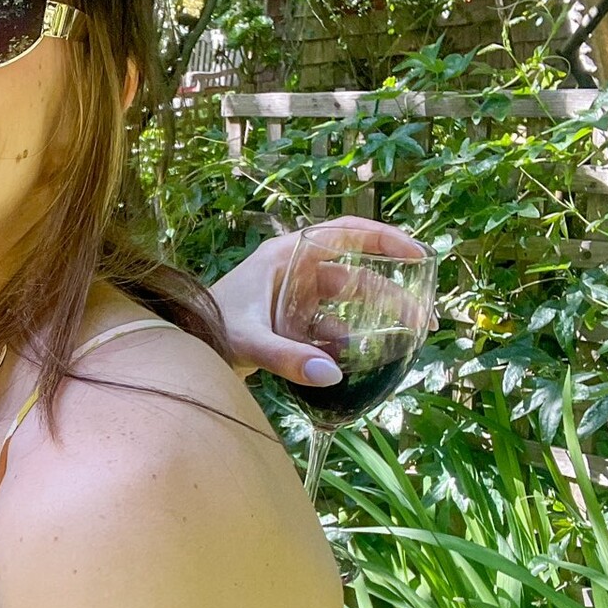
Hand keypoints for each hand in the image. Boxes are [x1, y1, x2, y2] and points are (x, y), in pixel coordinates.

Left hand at [209, 218, 428, 385]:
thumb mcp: (249, 340)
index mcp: (287, 256)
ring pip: (347, 304)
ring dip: (375, 321)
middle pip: (355, 274)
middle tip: (422, 318)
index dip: (384, 239)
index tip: (419, 254)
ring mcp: (294, 298)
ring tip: (406, 339)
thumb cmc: (209, 330)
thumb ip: (288, 358)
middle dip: (392, 294)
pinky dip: (346, 343)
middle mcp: (295, 271)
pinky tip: (361, 361)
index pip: (345, 233)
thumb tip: (332, 375)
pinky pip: (330, 328)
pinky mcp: (291, 323)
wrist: (184, 350)